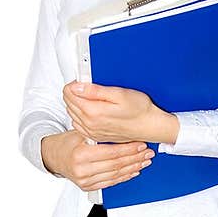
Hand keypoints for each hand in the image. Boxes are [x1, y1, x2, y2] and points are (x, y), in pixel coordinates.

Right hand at [41, 130, 153, 190]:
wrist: (55, 157)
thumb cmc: (69, 143)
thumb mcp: (81, 133)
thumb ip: (99, 134)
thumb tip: (124, 131)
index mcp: (80, 154)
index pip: (111, 152)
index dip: (128, 149)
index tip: (141, 144)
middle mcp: (82, 169)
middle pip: (115, 164)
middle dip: (135, 158)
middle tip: (148, 153)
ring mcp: (85, 181)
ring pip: (115, 175)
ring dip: (133, 168)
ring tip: (144, 162)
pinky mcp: (88, 187)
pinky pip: (110, 182)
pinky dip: (124, 177)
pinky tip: (133, 171)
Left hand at [62, 81, 177, 144]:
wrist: (149, 126)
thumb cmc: (139, 110)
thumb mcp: (119, 94)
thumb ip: (95, 91)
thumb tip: (77, 87)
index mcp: (93, 112)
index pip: (69, 93)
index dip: (74, 83)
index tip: (84, 80)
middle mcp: (89, 124)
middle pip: (68, 103)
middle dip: (74, 92)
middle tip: (88, 86)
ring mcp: (91, 132)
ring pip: (72, 113)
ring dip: (76, 103)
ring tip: (91, 97)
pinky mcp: (95, 136)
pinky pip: (78, 124)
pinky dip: (80, 115)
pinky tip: (91, 110)